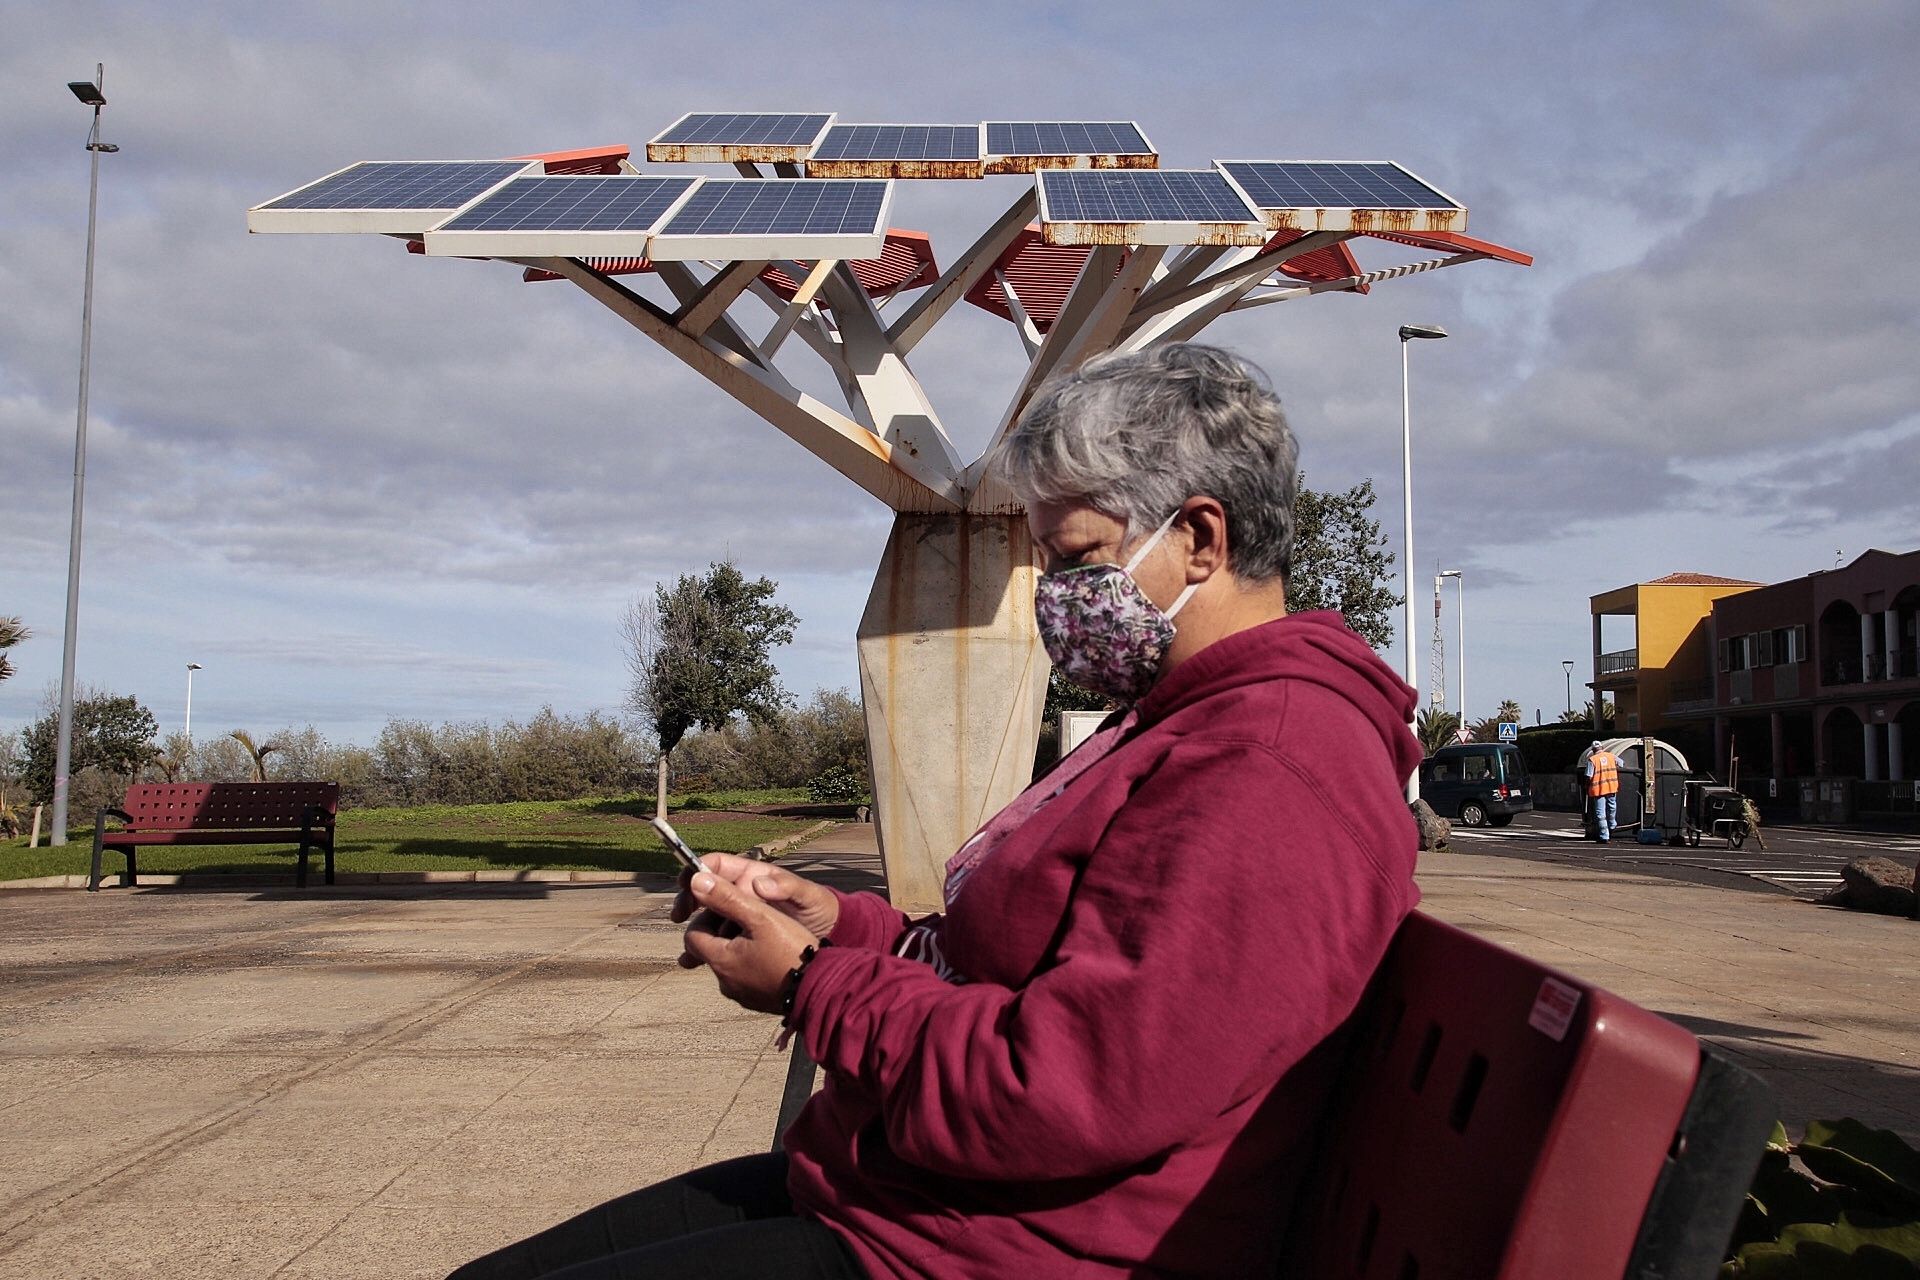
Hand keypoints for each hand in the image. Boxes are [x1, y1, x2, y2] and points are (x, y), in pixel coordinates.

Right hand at [671, 853, 838, 943]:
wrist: (826, 935)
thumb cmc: (820, 908)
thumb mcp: (808, 896)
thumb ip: (787, 887)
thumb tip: (759, 883)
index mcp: (752, 875)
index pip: (716, 865)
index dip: (697, 870)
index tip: (685, 884)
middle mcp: (742, 893)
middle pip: (705, 891)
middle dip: (687, 900)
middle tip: (678, 916)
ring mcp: (741, 915)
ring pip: (708, 918)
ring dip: (693, 931)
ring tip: (686, 951)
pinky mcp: (742, 936)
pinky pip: (718, 939)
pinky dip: (704, 949)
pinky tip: (694, 962)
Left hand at [682, 870, 819, 1014]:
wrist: (821, 989)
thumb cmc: (792, 950)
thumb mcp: (760, 916)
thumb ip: (727, 897)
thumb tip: (696, 881)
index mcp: (720, 960)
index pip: (692, 935)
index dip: (706, 917)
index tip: (730, 907)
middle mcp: (725, 982)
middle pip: (710, 949)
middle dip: (723, 931)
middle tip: (751, 917)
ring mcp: (741, 994)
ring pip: (729, 963)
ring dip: (739, 947)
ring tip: (766, 934)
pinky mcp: (756, 1001)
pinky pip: (745, 977)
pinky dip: (752, 963)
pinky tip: (773, 955)